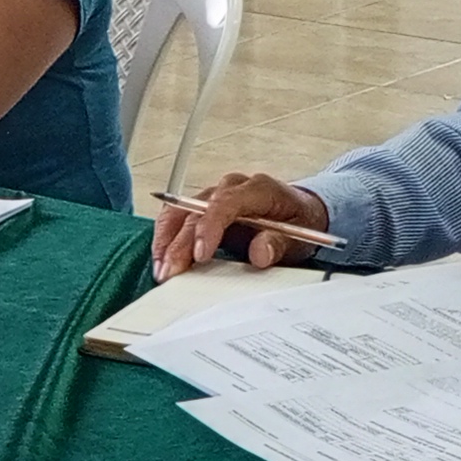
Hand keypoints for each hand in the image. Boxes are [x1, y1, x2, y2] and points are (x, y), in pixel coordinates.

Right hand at [153, 171, 325, 276]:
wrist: (298, 211)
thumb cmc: (297, 222)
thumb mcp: (299, 236)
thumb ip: (280, 244)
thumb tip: (260, 252)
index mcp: (257, 189)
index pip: (224, 203)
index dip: (208, 228)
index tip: (200, 255)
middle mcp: (231, 188)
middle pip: (195, 211)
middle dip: (179, 244)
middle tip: (171, 272)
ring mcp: (214, 196)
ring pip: (179, 211)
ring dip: (166, 241)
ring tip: (161, 269)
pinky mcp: (203, 208)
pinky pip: (177, 217)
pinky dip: (166, 238)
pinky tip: (162, 259)